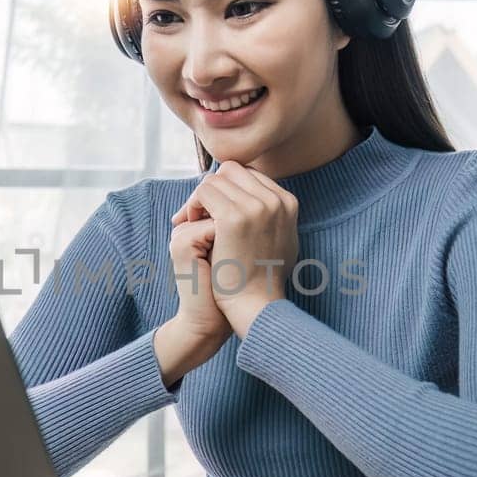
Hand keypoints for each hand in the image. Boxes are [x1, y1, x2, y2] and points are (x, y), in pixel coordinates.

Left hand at [169, 161, 298, 337]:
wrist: (256, 305)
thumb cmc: (262, 279)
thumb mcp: (278, 241)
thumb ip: (272, 217)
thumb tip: (260, 198)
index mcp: (288, 203)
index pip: (248, 175)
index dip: (226, 189)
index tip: (211, 210)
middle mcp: (276, 200)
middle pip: (233, 171)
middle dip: (212, 188)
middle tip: (196, 213)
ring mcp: (257, 206)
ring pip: (216, 179)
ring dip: (199, 197)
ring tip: (191, 221)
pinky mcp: (235, 217)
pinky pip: (204, 191)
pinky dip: (192, 204)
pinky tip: (188, 223)